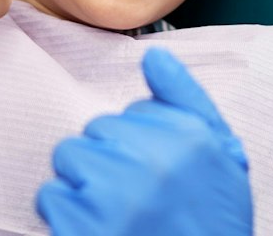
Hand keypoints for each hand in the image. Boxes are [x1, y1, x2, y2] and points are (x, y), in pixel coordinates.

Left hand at [37, 48, 252, 235]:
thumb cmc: (209, 224)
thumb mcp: (220, 159)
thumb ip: (186, 100)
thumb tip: (154, 55)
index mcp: (189, 139)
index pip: (132, 114)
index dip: (141, 146)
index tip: (158, 178)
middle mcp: (152, 162)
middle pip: (96, 132)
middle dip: (110, 163)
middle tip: (138, 202)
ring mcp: (116, 197)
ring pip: (69, 159)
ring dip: (84, 188)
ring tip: (117, 218)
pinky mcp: (85, 228)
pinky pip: (51, 197)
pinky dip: (67, 218)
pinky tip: (99, 233)